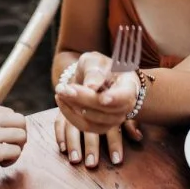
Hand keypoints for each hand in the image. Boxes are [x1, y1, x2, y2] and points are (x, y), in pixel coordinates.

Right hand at [0, 104, 27, 181]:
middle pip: (21, 121)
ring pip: (21, 136)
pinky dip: (12, 160)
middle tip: (11, 147)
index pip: (10, 113)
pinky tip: (0, 164)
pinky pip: (16, 152)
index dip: (11, 128)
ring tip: (5, 156)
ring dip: (18, 148)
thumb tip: (2, 127)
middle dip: (20, 135)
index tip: (3, 139)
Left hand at [54, 52, 141, 167]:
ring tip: (60, 91)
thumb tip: (90, 87)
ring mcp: (115, 119)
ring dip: (73, 108)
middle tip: (64, 88)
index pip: (125, 95)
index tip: (102, 98)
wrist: (95, 78)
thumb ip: (94, 71)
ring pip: (94, 121)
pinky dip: (70, 115)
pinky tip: (61, 100)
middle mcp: (125, 106)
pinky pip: (85, 127)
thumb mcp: (95, 61)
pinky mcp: (101, 127)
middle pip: (106, 110)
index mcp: (129, 85)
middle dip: (83, 99)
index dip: (115, 99)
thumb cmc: (97, 66)